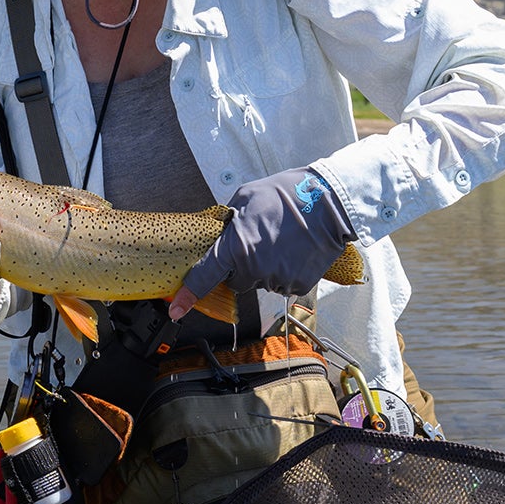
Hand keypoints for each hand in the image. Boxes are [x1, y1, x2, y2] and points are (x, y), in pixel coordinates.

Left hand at [168, 167, 353, 318]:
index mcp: (236, 246)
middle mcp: (254, 267)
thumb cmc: (285, 194)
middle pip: (237, 281)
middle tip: (259, 243)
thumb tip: (222, 232)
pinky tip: (294, 251)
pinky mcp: (298, 285)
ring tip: (282, 241)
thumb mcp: (245, 197)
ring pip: (262, 282)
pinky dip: (287, 272)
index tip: (176, 309)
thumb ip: (229, 220)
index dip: (189, 294)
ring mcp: (277, 279)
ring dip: (267, 268)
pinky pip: (283, 285)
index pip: (206, 275)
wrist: (328, 203)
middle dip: (242, 268)